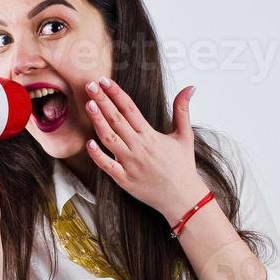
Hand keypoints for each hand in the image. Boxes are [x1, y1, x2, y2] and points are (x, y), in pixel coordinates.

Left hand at [81, 77, 209, 220]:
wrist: (183, 198)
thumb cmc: (183, 167)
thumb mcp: (185, 135)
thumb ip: (183, 110)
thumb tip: (191, 87)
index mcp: (151, 135)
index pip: (130, 109)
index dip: (116, 93)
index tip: (104, 81)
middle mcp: (139, 147)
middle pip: (116, 119)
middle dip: (102, 101)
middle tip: (89, 85)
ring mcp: (130, 164)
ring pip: (109, 139)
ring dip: (98, 121)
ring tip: (88, 105)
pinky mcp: (124, 180)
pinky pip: (107, 166)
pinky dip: (97, 155)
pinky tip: (88, 143)